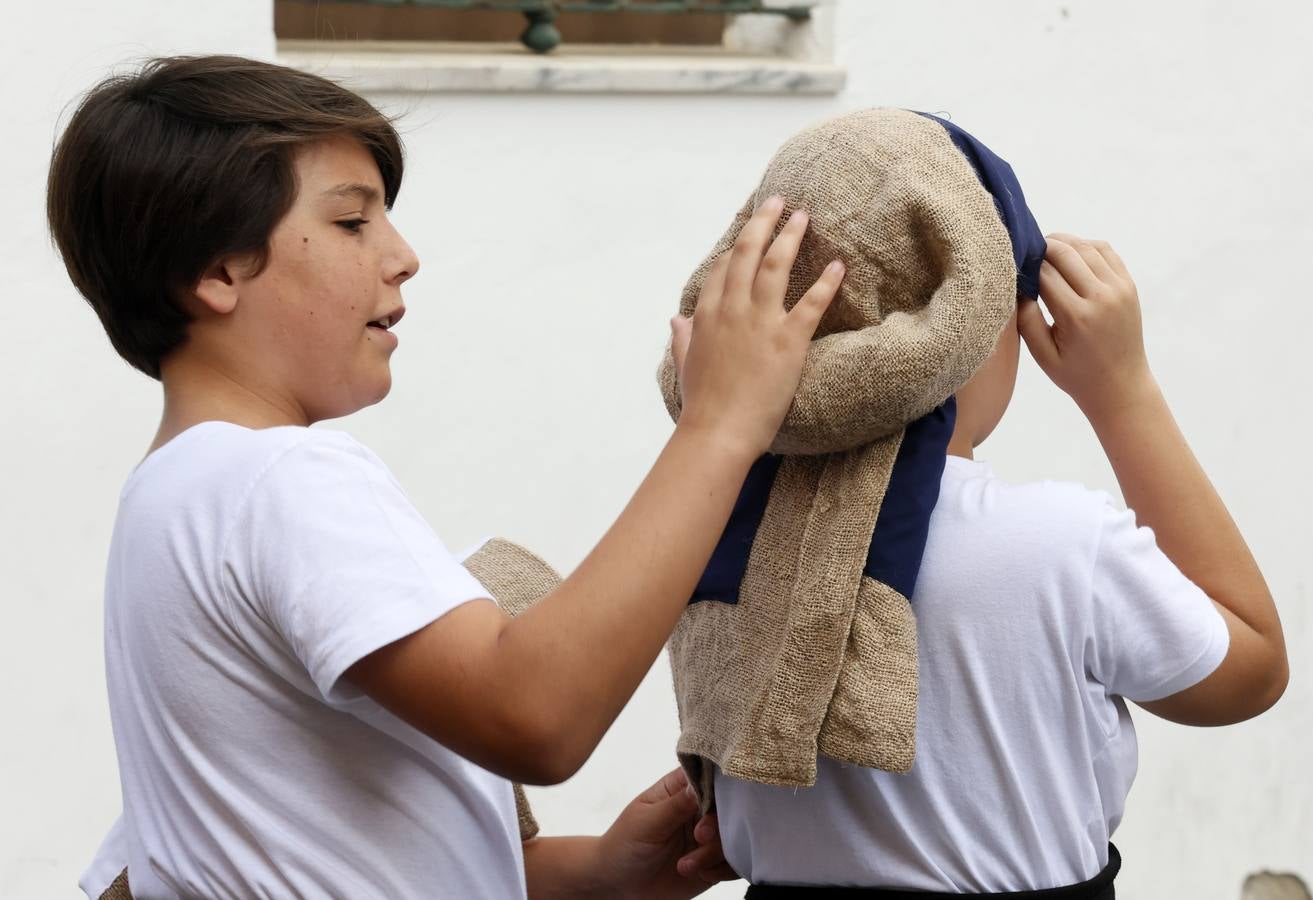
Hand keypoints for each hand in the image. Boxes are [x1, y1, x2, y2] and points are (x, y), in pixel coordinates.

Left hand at [596, 768, 736, 898]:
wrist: (619, 886)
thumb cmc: (624, 845)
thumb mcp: (647, 821)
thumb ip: (676, 805)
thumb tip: (699, 784)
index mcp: (680, 789)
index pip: (708, 776)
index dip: (718, 786)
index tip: (712, 803)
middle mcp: (698, 810)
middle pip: (728, 807)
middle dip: (716, 825)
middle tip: (699, 837)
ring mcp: (708, 836)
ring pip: (734, 836)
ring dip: (714, 853)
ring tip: (686, 865)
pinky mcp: (713, 862)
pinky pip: (735, 863)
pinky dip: (722, 869)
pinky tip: (700, 873)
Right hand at [670, 197, 844, 458]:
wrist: (718, 432)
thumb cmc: (702, 405)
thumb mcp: (684, 365)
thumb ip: (681, 338)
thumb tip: (674, 319)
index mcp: (706, 316)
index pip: (722, 268)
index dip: (736, 248)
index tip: (749, 234)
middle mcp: (732, 310)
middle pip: (747, 252)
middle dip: (763, 222)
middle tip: (778, 201)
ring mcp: (760, 322)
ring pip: (776, 265)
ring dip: (791, 237)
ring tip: (803, 217)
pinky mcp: (789, 340)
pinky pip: (812, 302)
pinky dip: (827, 282)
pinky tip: (838, 266)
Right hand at [1019, 233, 1155, 419]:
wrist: (1121, 385)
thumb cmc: (1076, 375)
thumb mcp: (1043, 356)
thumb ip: (1027, 321)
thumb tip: (1017, 286)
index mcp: (1076, 317)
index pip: (1044, 273)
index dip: (1025, 265)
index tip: (1012, 266)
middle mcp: (1101, 298)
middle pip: (1065, 252)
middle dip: (1042, 246)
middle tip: (1025, 250)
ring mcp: (1119, 289)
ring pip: (1086, 246)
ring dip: (1063, 242)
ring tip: (1045, 248)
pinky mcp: (1129, 286)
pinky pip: (1106, 251)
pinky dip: (1085, 245)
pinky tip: (1071, 253)